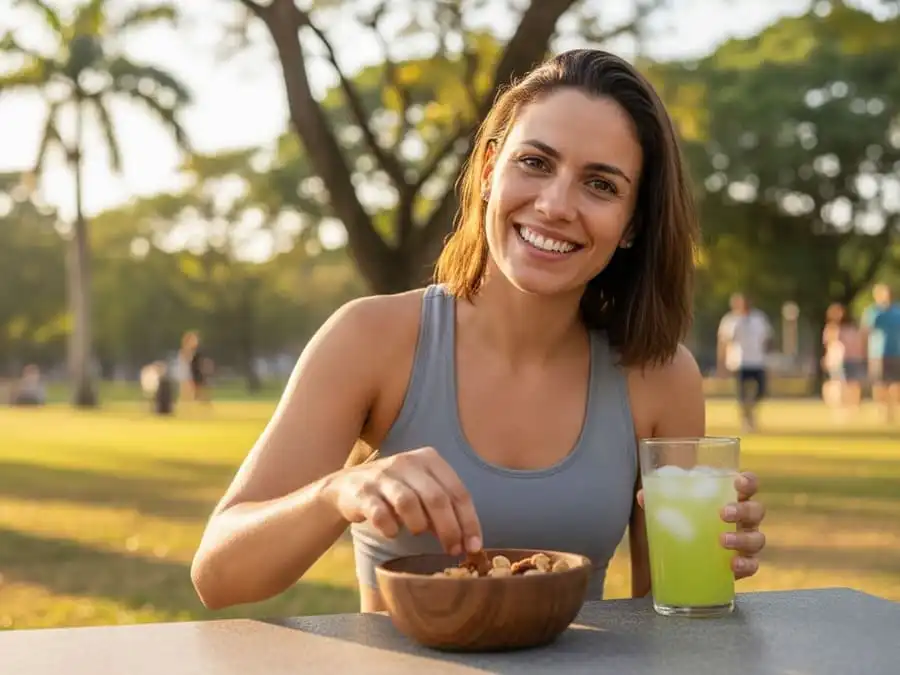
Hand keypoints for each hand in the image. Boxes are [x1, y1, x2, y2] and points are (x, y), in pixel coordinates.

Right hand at [322, 446, 481, 555]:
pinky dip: (389, 528)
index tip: (474, 547)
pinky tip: (392, 533)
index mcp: (429, 459)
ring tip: (418, 534)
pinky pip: (380, 514)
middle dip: (449, 529)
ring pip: (409, 503)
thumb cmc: (395, 493)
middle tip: (453, 550)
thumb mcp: (422, 492)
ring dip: (419, 525)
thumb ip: (444, 510)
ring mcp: (383, 475)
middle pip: (436, 498)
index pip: (458, 491)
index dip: (469, 522)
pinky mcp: (362, 491)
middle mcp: (407, 462)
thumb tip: (468, 543)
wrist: (347, 487)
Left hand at [636, 471, 765, 579]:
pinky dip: (745, 565)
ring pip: (757, 538)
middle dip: (743, 510)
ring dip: (742, 538)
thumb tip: (643, 495)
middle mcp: (743, 519)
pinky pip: (752, 565)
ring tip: (722, 540)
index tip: (738, 482)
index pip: (747, 484)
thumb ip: (658, 499)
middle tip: (723, 513)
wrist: (681, 561)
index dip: (748, 481)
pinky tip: (732, 565)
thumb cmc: (683, 523)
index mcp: (729, 498)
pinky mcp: (742, 566)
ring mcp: (745, 542)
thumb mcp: (670, 510)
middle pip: (756, 510)